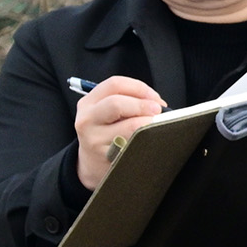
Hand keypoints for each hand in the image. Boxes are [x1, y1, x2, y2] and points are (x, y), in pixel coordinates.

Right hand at [73, 76, 165, 190]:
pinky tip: (151, 139)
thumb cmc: (109, 131)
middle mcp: (87, 119)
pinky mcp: (106, 156)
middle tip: (159, 111)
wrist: (94, 162)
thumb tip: (158, 103)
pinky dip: (148, 139)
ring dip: (149, 123)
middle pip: (117, 104)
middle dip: (143, 105)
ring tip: (157, 125)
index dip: (139, 88)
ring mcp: (94, 139)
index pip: (115, 84)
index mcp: (88, 102)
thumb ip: (128, 101)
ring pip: (130, 126)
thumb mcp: (108, 112)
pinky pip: (135, 144)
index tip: (155, 97)